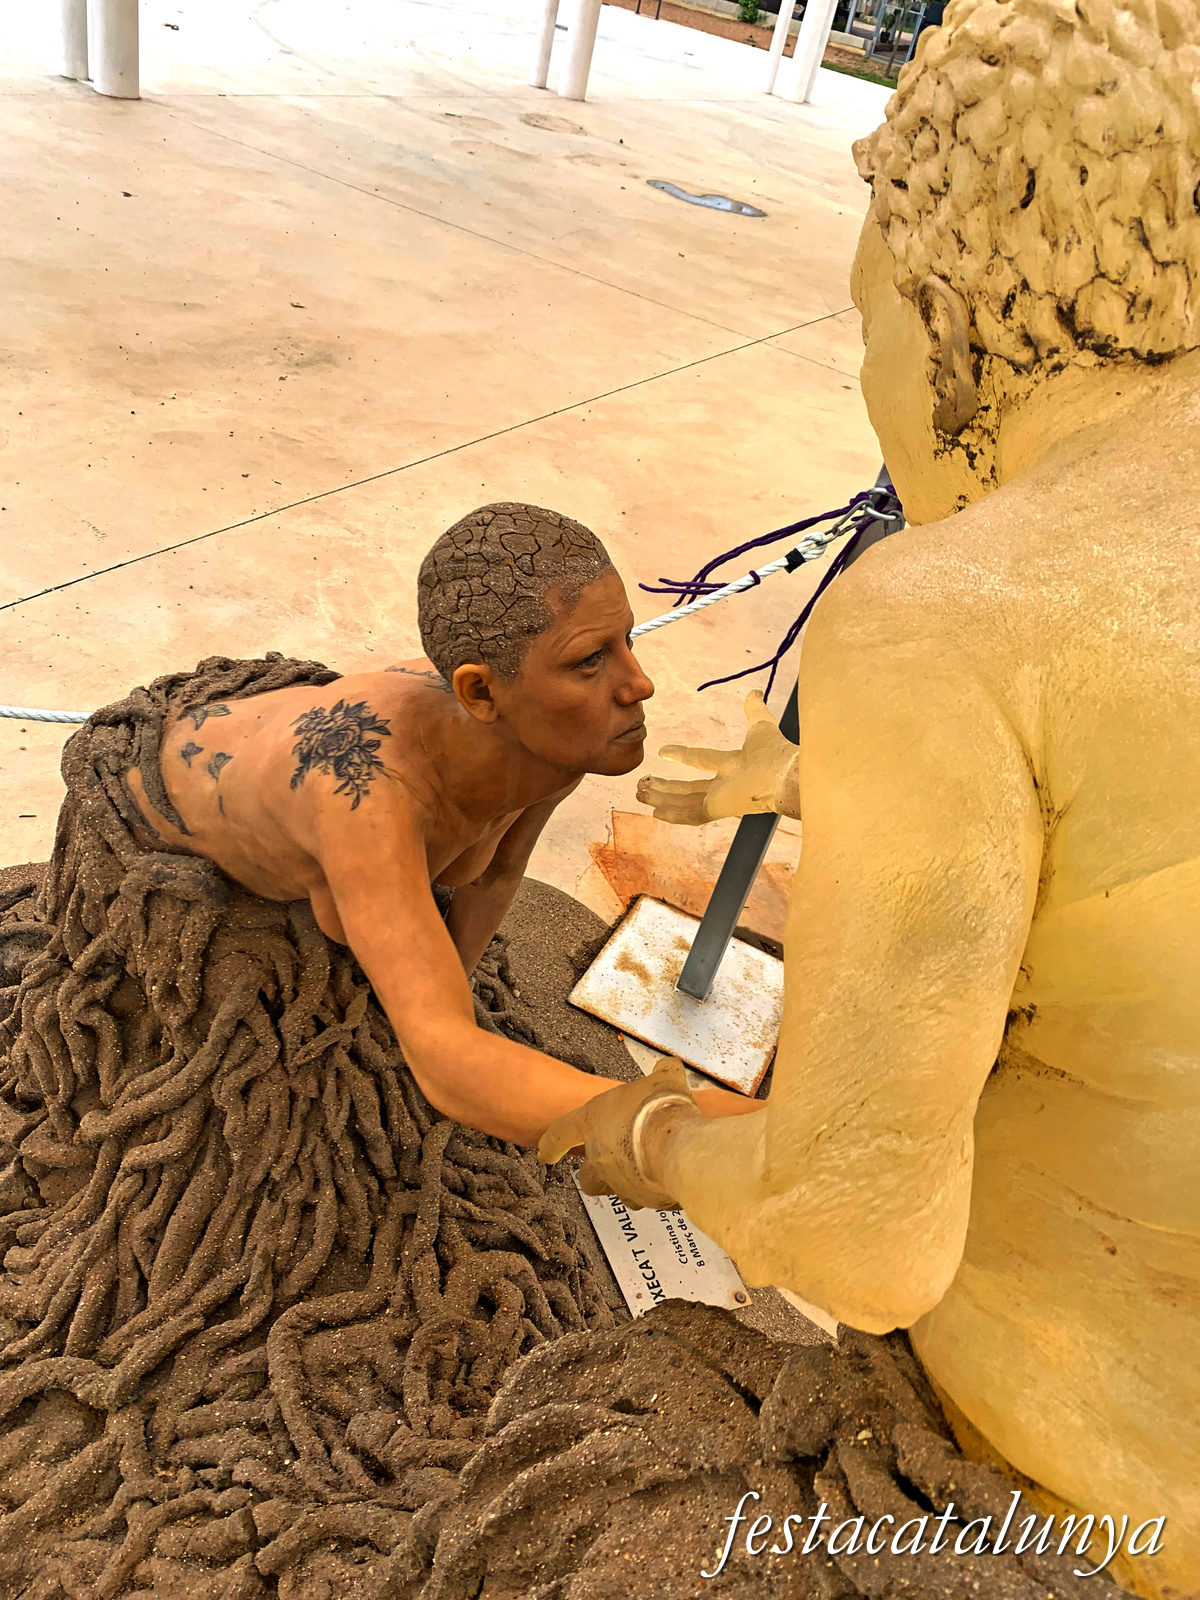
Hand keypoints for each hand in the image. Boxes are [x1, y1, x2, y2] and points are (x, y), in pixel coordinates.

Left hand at [538, 1057, 701, 1209]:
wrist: (676, 1146)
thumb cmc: (659, 1108)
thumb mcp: (665, 1078)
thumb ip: (663, 1072)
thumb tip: (668, 1069)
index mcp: (593, 1121)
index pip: (561, 1133)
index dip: (552, 1144)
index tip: (544, 1154)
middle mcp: (600, 1157)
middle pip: (587, 1176)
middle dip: (596, 1174)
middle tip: (615, 1163)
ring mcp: (620, 1183)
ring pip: (616, 1191)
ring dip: (628, 1184)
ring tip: (648, 1171)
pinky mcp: (645, 1200)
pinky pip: (648, 1198)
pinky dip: (657, 1191)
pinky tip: (670, 1178)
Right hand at [635, 691, 799, 825]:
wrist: (784, 773)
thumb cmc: (776, 751)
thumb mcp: (761, 724)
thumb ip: (755, 710)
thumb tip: (753, 692)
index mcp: (734, 766)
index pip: (702, 761)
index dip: (682, 756)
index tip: (663, 751)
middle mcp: (725, 785)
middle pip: (688, 789)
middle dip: (665, 787)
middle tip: (643, 783)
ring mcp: (720, 799)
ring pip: (684, 801)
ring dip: (661, 798)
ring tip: (639, 793)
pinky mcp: (718, 809)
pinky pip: (691, 815)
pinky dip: (673, 814)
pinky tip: (655, 812)